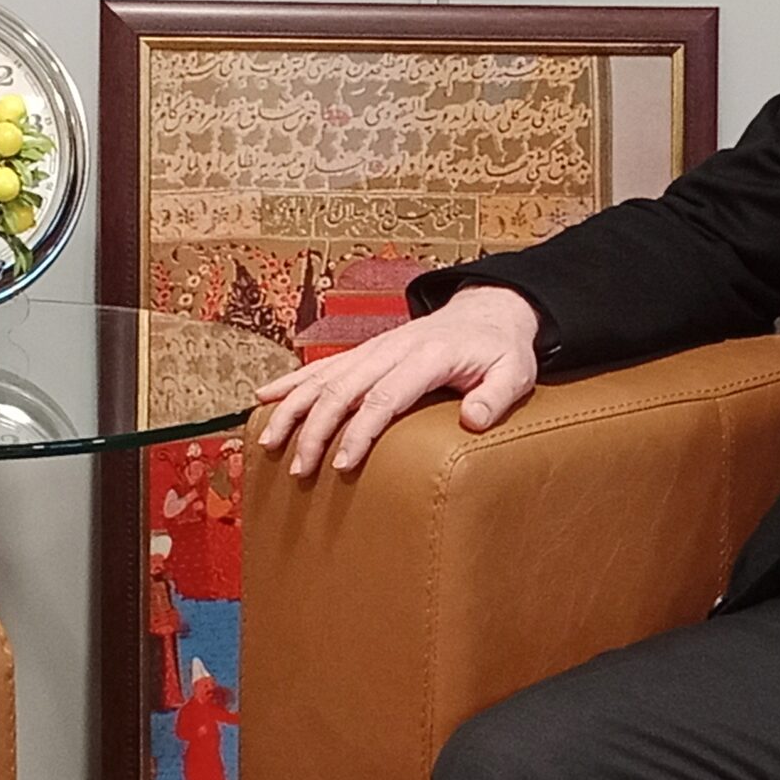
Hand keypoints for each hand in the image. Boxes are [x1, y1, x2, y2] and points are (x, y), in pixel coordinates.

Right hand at [254, 285, 541, 477]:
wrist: (488, 311)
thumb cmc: (501, 350)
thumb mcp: (515, 372)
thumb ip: (496, 397)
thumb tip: (472, 420)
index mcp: (427, 356)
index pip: (385, 397)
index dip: (360, 431)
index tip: (343, 464)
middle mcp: (393, 349)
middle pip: (344, 389)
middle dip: (316, 430)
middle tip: (300, 469)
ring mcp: (375, 348)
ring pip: (324, 376)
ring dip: (294, 409)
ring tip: (268, 443)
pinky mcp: (365, 351)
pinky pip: (322, 365)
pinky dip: (291, 382)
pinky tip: (263, 398)